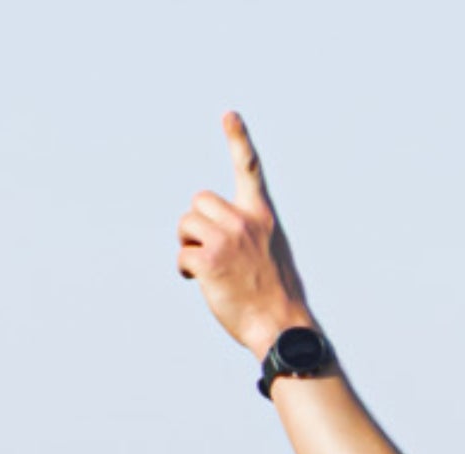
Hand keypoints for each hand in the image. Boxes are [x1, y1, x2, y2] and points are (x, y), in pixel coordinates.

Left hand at [177, 111, 312, 359]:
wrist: (282, 328)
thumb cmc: (277, 299)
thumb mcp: (272, 255)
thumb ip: (249, 235)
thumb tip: (219, 236)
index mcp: (262, 219)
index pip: (249, 171)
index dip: (238, 140)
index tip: (229, 115)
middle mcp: (244, 223)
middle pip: (200, 201)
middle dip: (196, 224)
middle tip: (206, 249)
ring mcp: (226, 241)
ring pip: (186, 223)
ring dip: (188, 244)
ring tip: (207, 268)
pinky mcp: (208, 261)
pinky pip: (181, 254)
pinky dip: (185, 269)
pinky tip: (200, 282)